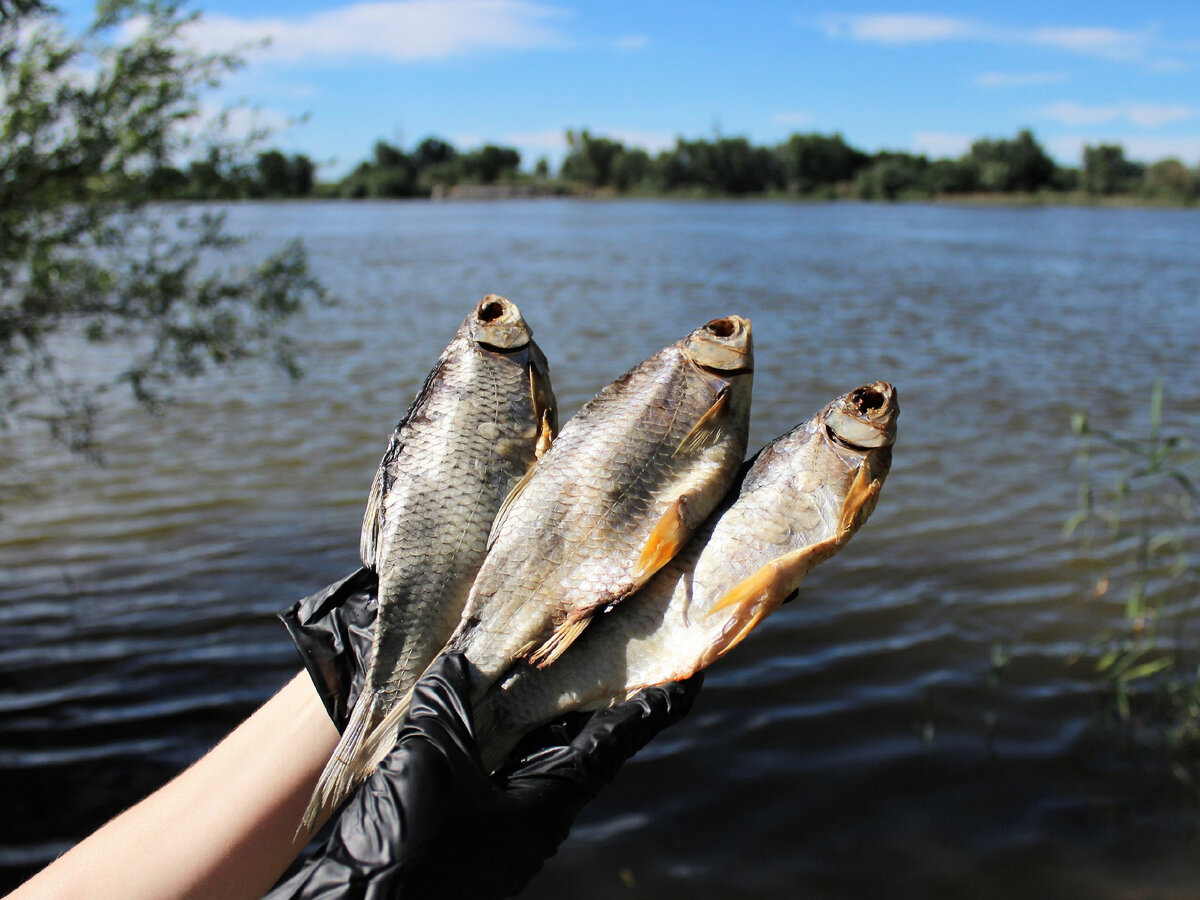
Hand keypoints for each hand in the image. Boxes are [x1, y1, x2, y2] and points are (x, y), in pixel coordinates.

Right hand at [273, 572, 701, 898]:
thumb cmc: (410, 846)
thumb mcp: (433, 761)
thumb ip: (451, 702)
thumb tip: (462, 655)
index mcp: (551, 798)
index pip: (619, 735)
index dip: (653, 700)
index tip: (689, 666)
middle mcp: (538, 806)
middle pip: (582, 732)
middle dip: (593, 681)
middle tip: (608, 626)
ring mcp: (503, 815)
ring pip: (536, 743)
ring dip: (539, 696)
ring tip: (548, 640)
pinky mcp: (466, 815)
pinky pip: (495, 757)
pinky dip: (494, 719)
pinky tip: (478, 687)